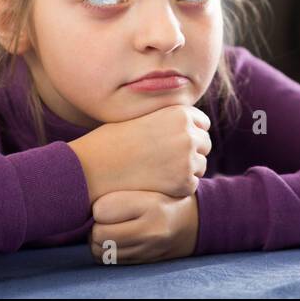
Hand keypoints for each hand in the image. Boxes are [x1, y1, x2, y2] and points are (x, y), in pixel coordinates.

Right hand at [68, 104, 210, 202]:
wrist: (94, 167)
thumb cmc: (112, 140)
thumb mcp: (141, 116)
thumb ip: (166, 118)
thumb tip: (187, 124)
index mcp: (179, 112)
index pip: (202, 123)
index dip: (189, 132)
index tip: (174, 142)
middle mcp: (188, 133)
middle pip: (205, 144)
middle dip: (191, 152)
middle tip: (167, 160)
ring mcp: (187, 159)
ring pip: (200, 165)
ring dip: (186, 170)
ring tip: (159, 172)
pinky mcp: (183, 182)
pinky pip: (191, 185)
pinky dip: (178, 187)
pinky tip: (157, 184)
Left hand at [89, 189, 198, 263]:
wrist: (193, 221)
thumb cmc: (165, 194)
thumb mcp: (152, 182)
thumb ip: (124, 185)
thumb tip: (89, 194)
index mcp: (151, 205)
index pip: (102, 210)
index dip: (97, 205)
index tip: (104, 201)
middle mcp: (150, 231)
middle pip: (99, 234)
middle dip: (94, 225)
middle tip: (102, 216)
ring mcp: (147, 249)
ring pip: (101, 251)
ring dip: (97, 240)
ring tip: (106, 226)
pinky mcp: (143, 261)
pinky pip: (110, 261)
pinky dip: (105, 250)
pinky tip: (113, 238)